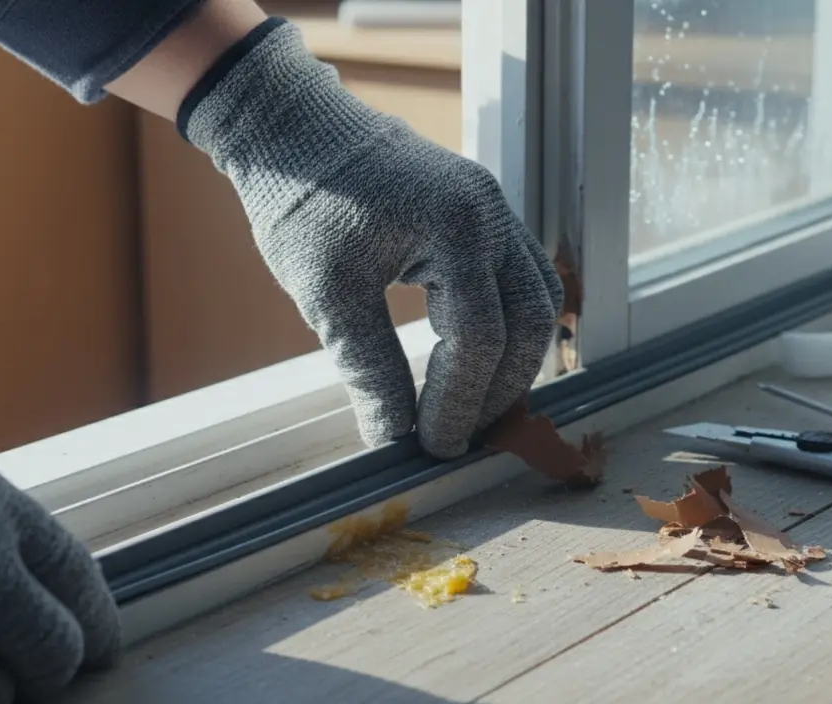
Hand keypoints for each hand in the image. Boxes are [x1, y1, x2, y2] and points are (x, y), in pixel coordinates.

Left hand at [182, 19, 562, 458]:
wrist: (292, 128)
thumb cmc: (302, 202)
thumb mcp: (327, 295)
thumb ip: (370, 369)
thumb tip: (393, 441)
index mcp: (456, 225)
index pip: (480, 336)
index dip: (459, 402)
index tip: (430, 447)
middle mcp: (491, 213)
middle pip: (530, 323)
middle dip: (497, 390)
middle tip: (455, 436)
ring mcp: (496, 210)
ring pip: (538, 303)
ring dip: (511, 363)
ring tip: (467, 407)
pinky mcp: (486, 217)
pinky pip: (521, 281)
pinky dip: (506, 329)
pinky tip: (467, 361)